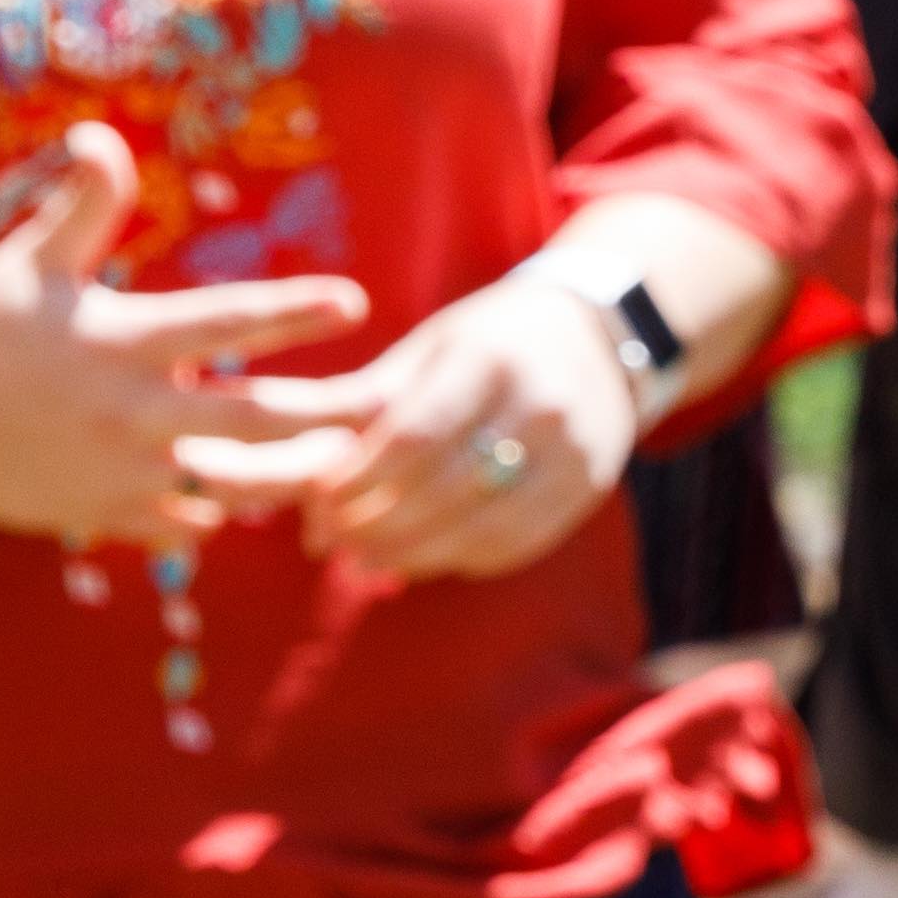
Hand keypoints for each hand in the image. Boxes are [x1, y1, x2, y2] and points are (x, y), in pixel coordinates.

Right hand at [0, 126, 372, 553]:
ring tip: (351, 461)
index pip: (223, 323)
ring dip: (294, 474)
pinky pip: (185, 524)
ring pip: (233, 483)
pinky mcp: (103, 515)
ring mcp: (118, 472)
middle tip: (392, 402)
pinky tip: (260, 498)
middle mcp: (129, 412)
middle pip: (254, 420)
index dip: (292, 312)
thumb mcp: (30, 260)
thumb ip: (82, 202)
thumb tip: (101, 133)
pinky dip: (224, 513)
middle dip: (330, 414)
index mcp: (119, 343)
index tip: (355, 301)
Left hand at [196, 265, 642, 585]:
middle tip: (329, 543)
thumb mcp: (425, 352)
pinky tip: (425, 556)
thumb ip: (360, 407)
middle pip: (444, 489)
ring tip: (365, 561)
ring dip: (413, 553)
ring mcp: (575, 450)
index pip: (412, 436)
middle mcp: (541, 404)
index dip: (358, 481)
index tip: (317, 504)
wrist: (600, 336)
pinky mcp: (590, 486)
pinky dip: (462, 558)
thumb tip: (296, 482)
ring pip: (481, 526)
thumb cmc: (486, 343)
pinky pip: (517, 542)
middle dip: (377, 524)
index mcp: (490, 358)